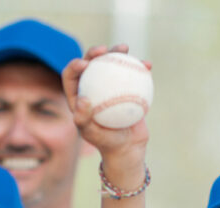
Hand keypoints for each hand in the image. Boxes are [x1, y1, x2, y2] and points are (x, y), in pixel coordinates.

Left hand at [62, 45, 148, 171]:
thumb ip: (83, 119)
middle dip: (95, 52)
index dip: (75, 64)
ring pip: (111, 64)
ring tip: (124, 48)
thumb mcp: (92, 134)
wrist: (127, 148)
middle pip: (91, 64)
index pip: (71, 75)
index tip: (86, 63)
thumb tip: (83, 99)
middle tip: (105, 50)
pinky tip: (147, 64)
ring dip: (117, 52)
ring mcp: (110, 86)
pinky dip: (140, 68)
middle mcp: (92, 87)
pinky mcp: (127, 88)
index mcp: (78, 95)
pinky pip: (132, 74)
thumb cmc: (106, 143)